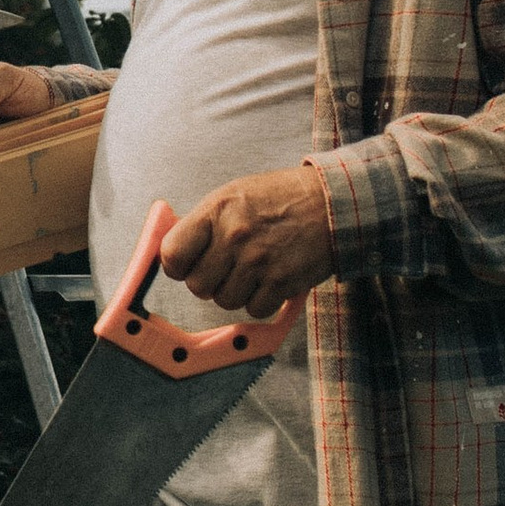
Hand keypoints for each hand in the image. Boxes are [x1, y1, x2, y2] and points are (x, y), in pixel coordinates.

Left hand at [159, 168, 335, 318]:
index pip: (172, 254)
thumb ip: (202, 223)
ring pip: (224, 301)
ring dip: (235, 292)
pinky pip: (254, 309)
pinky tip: (270, 280)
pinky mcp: (282, 282)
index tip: (186, 265)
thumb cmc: (279, 198)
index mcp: (216, 211)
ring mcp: (258, 261)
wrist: (333, 202)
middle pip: (197, 285)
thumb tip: (171, 253)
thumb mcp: (233, 195)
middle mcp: (234, 236)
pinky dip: (261, 300)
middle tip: (226, 268)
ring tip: (252, 270)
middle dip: (208, 281)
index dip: (177, 266)